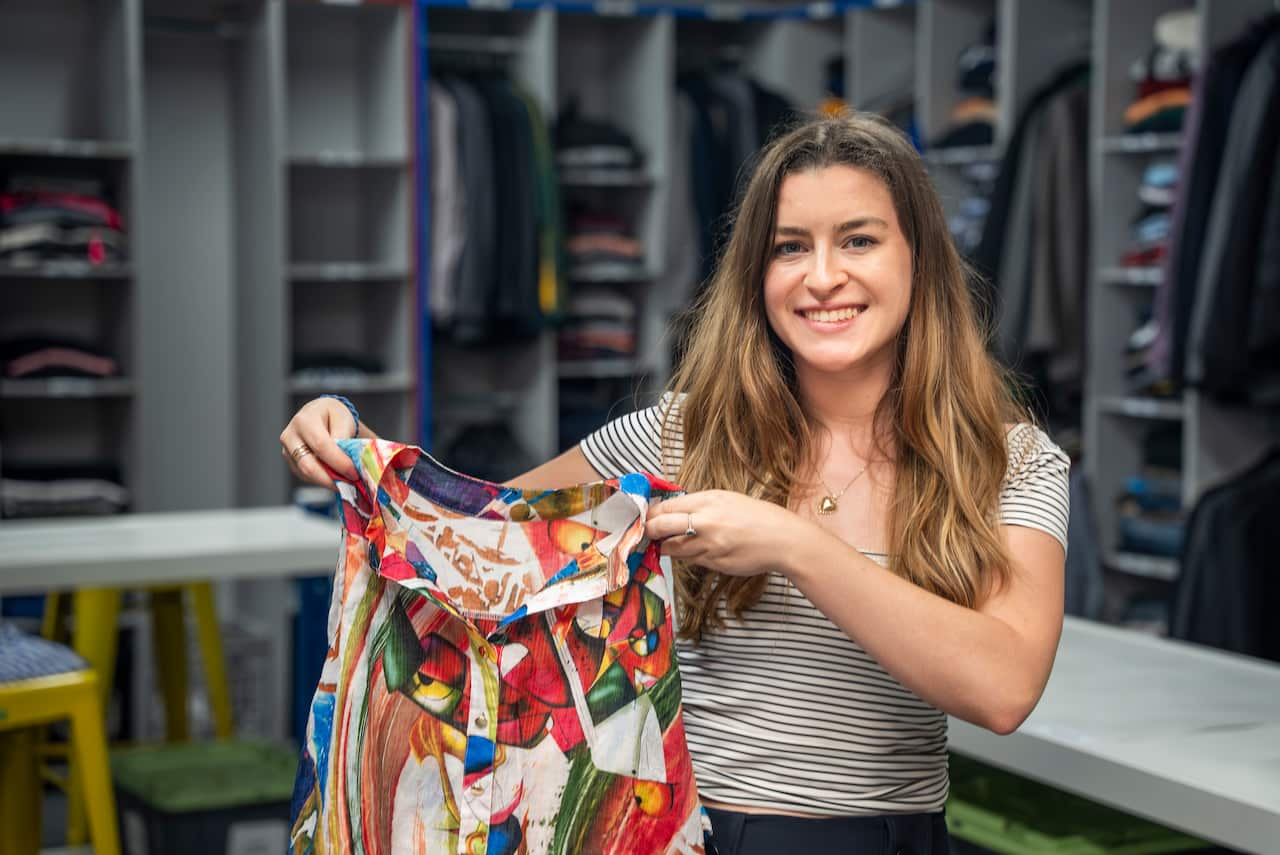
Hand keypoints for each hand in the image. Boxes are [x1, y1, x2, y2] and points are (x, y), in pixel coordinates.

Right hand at [279, 397, 358, 488]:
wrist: (322, 415)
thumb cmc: (334, 416)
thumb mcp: (344, 419)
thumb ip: (343, 438)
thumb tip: (343, 458)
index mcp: (304, 421)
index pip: (321, 446)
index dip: (338, 462)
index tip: (354, 472)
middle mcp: (290, 436)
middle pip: (309, 465)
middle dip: (332, 478)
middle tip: (351, 483)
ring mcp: (287, 451)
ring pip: (307, 474)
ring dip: (328, 482)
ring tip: (347, 481)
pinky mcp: (291, 463)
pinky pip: (306, 477)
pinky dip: (323, 480)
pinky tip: (336, 478)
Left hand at [644, 490, 814, 577]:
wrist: (782, 540)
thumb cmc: (757, 516)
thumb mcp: (727, 499)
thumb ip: (699, 505)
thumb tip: (673, 512)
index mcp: (708, 501)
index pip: (667, 507)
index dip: (650, 513)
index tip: (642, 516)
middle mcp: (705, 522)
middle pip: (661, 527)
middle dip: (648, 530)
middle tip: (643, 532)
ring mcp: (709, 545)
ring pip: (673, 548)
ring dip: (666, 546)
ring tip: (664, 543)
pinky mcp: (714, 563)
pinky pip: (691, 560)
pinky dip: (687, 556)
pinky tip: (692, 550)